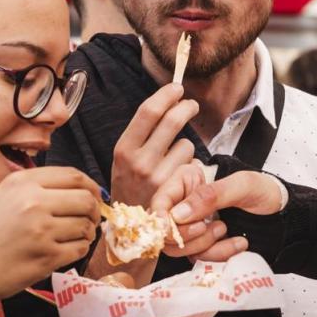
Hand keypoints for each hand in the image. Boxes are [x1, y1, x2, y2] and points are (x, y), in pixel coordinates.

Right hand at [0, 167, 101, 309]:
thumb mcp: (0, 197)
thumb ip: (34, 190)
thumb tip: (77, 192)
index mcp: (21, 183)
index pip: (73, 175)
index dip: (91, 187)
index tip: (94, 197)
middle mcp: (33, 202)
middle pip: (86, 200)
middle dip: (94, 211)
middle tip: (90, 220)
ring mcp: (41, 231)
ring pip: (86, 226)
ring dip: (86, 233)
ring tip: (72, 238)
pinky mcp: (46, 257)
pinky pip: (79, 249)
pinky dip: (78, 251)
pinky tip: (64, 252)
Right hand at [109, 84, 198, 207]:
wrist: (131, 228)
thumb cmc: (130, 187)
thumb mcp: (124, 159)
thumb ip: (141, 134)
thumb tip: (166, 102)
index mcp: (123, 149)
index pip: (148, 111)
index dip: (166, 95)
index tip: (176, 88)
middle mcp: (139, 162)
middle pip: (172, 120)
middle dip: (186, 107)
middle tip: (191, 104)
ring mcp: (158, 178)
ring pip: (186, 145)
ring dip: (186, 146)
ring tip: (175, 158)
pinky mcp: (175, 191)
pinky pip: (193, 166)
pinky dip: (191, 166)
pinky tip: (180, 176)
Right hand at [153, 167, 285, 260]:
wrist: (285, 218)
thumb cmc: (265, 192)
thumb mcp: (242, 186)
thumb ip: (210, 196)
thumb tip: (177, 214)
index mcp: (188, 182)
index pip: (160, 201)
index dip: (161, 218)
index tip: (172, 228)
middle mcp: (185, 205)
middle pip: (165, 230)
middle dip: (187, 234)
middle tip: (212, 226)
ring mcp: (193, 228)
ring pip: (180, 249)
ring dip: (205, 244)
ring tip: (226, 229)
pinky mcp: (204, 247)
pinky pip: (200, 259)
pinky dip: (220, 254)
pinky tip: (238, 243)